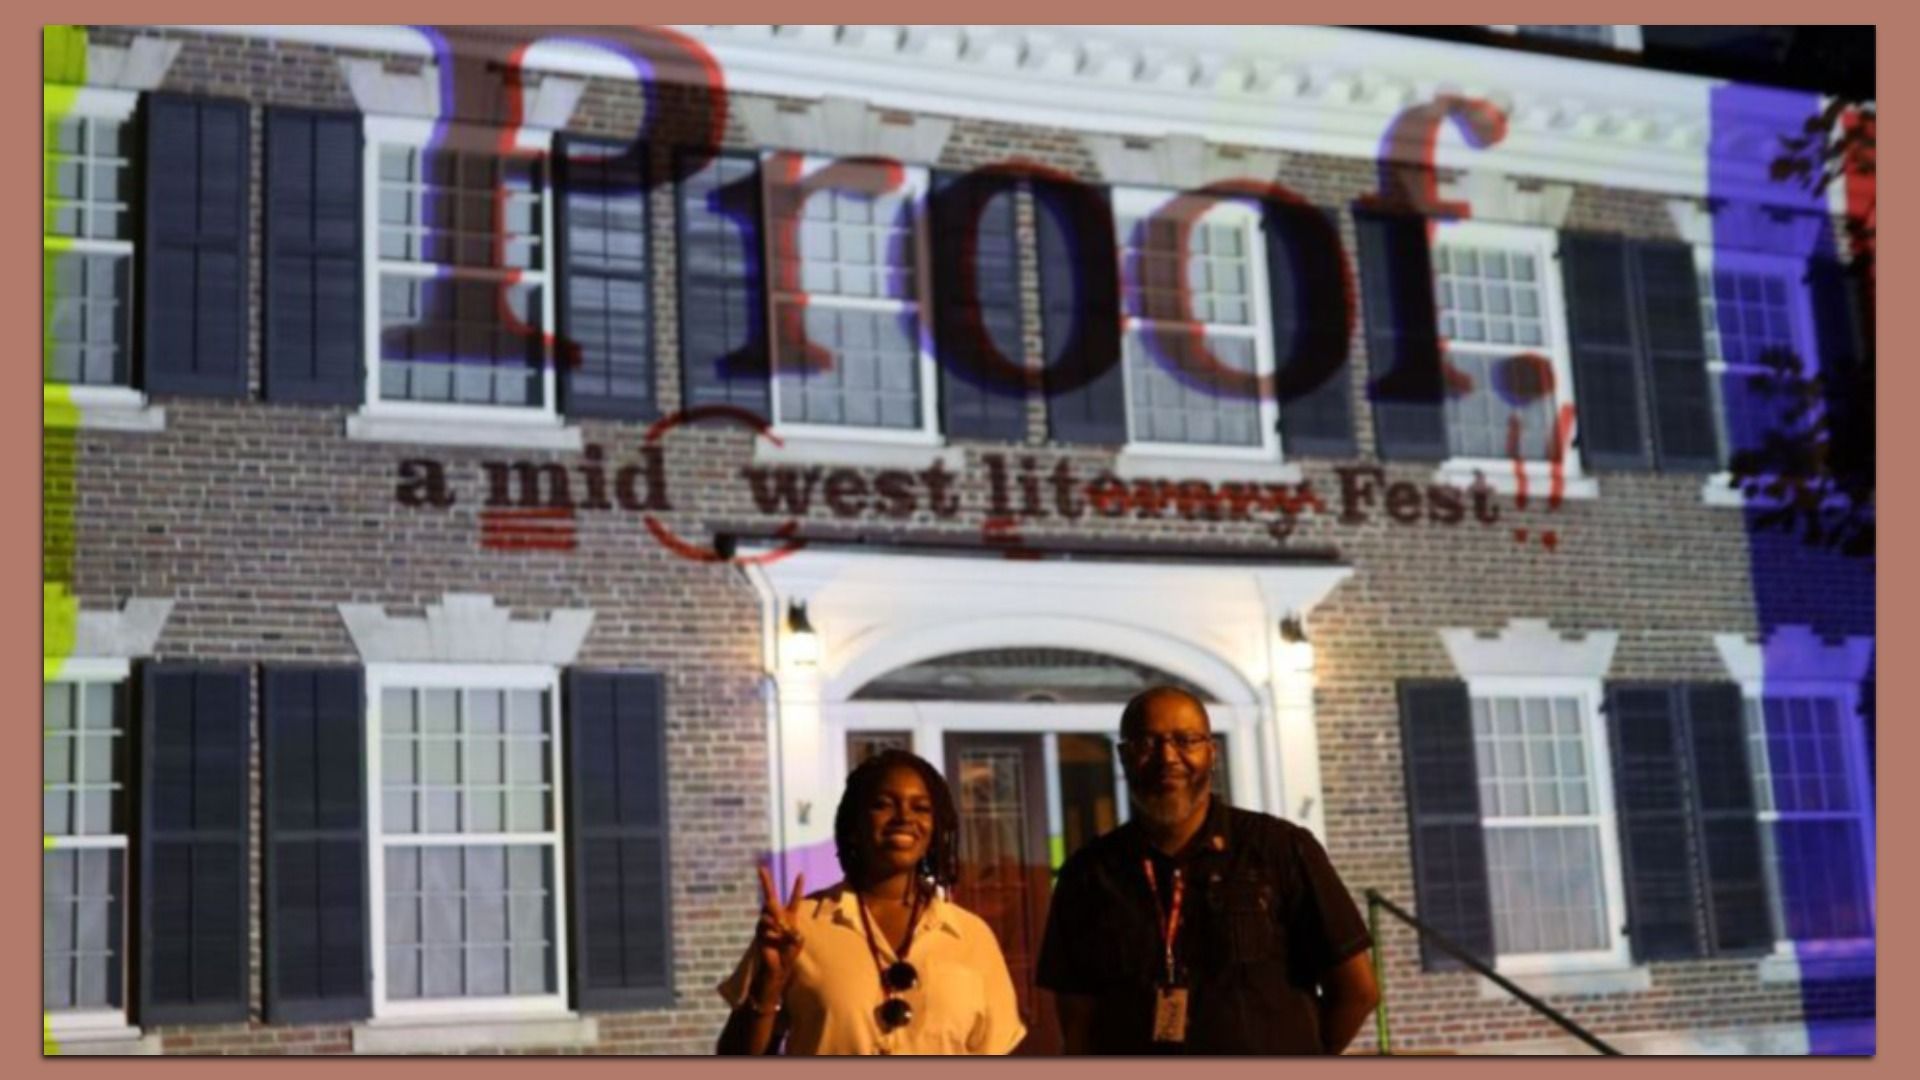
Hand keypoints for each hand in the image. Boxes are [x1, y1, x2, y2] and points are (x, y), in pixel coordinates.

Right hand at [749, 865, 805, 1005]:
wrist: (774, 973)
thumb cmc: (787, 959)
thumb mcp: (795, 945)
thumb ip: (792, 934)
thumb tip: (784, 924)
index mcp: (789, 920)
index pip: (794, 901)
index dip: (797, 888)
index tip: (801, 873)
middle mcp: (776, 919)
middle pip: (770, 897)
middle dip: (765, 881)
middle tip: (760, 867)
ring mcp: (766, 925)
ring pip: (770, 914)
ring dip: (776, 925)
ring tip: (780, 938)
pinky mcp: (759, 932)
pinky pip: (766, 927)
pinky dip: (771, 934)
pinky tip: (772, 942)